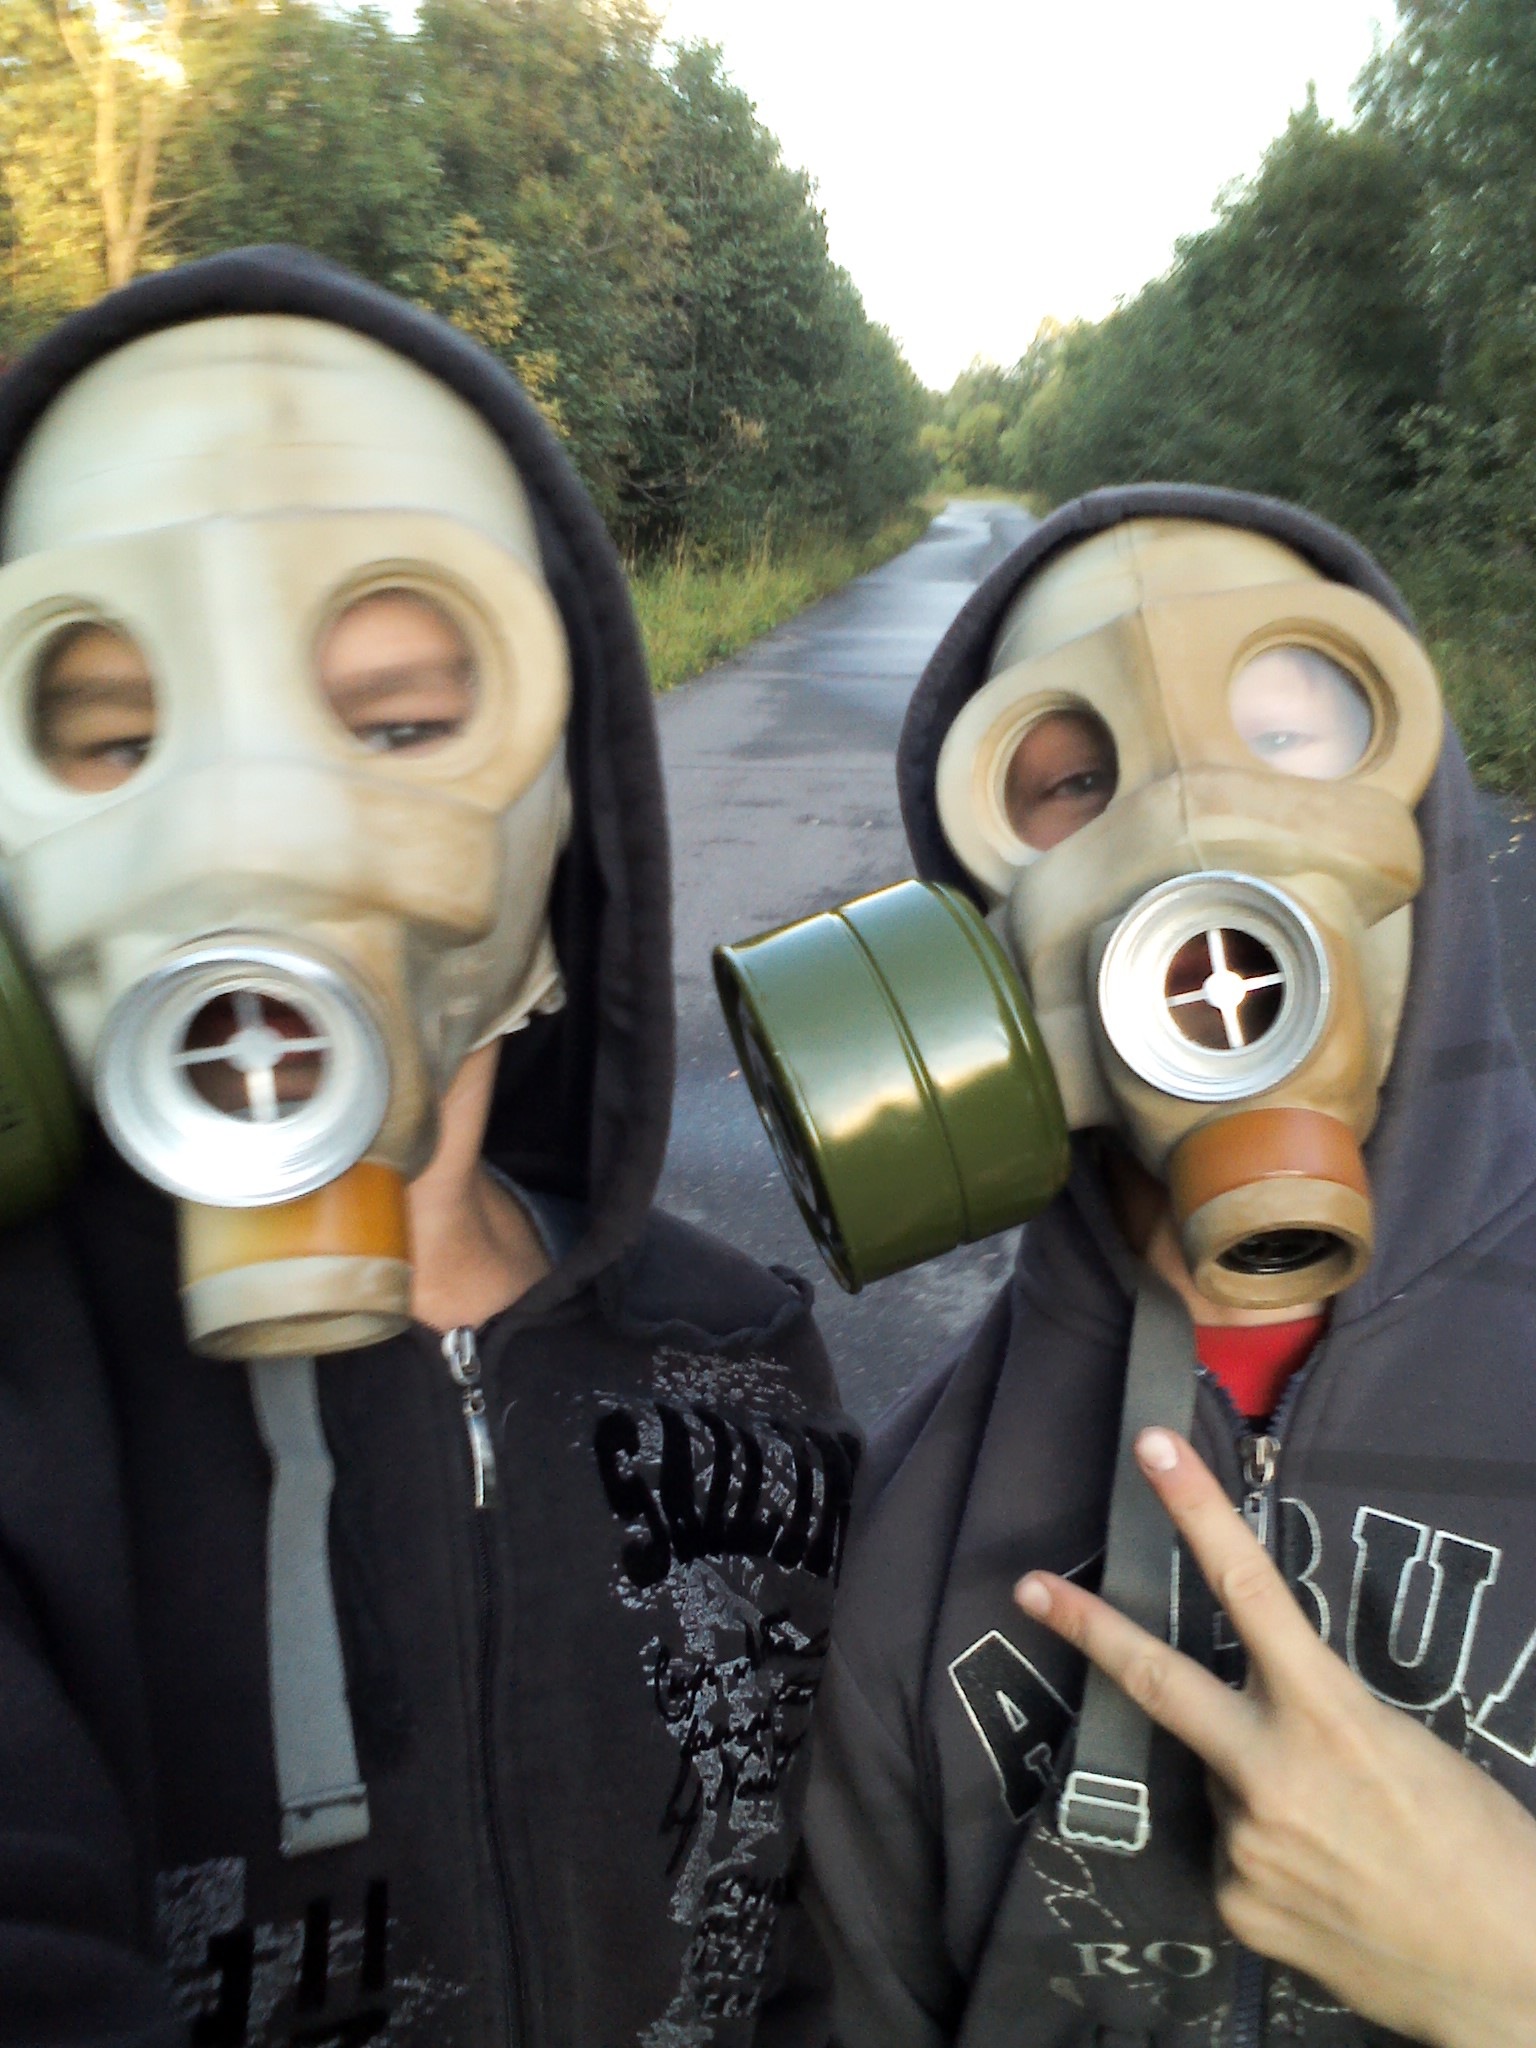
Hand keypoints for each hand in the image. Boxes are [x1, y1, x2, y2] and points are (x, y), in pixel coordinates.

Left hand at [1014, 1429, 1535, 2047]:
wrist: (1516, 1973)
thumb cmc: (1481, 1841)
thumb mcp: (1401, 1743)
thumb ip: (1315, 1717)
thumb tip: (1254, 1716)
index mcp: (1328, 1713)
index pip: (1248, 1589)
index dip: (1196, 1511)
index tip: (1150, 1449)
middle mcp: (1269, 1772)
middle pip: (1156, 1680)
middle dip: (1087, 1629)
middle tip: (1028, 1588)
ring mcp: (1244, 1844)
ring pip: (1219, 1782)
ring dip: (1255, 1786)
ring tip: (1334, 1829)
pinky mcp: (1237, 1906)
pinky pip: (1234, 1854)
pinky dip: (1266, 1852)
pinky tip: (1324, 1882)